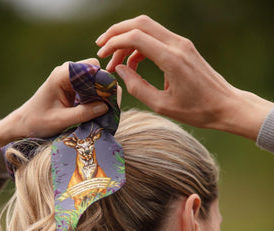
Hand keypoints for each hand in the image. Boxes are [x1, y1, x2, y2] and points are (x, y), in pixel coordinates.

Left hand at [0, 59, 108, 147]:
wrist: (23, 123)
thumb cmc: (38, 122)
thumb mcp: (61, 121)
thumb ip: (83, 114)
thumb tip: (106, 107)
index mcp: (62, 75)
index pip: (92, 68)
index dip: (104, 82)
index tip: (111, 100)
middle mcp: (67, 73)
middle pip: (96, 72)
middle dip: (105, 88)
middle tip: (111, 107)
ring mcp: (70, 79)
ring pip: (95, 80)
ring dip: (101, 94)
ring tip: (106, 111)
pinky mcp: (72, 88)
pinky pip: (90, 88)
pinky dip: (95, 98)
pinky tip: (98, 111)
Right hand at [96, 16, 272, 139]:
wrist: (225, 105)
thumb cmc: (197, 110)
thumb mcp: (162, 105)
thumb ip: (137, 87)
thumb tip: (120, 71)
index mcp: (171, 59)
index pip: (135, 37)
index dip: (114, 43)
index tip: (102, 57)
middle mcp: (177, 44)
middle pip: (140, 23)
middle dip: (117, 33)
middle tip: (101, 49)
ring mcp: (182, 43)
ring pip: (147, 28)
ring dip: (127, 40)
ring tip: (115, 63)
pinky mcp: (184, 47)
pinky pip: (156, 38)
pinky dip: (140, 46)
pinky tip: (133, 65)